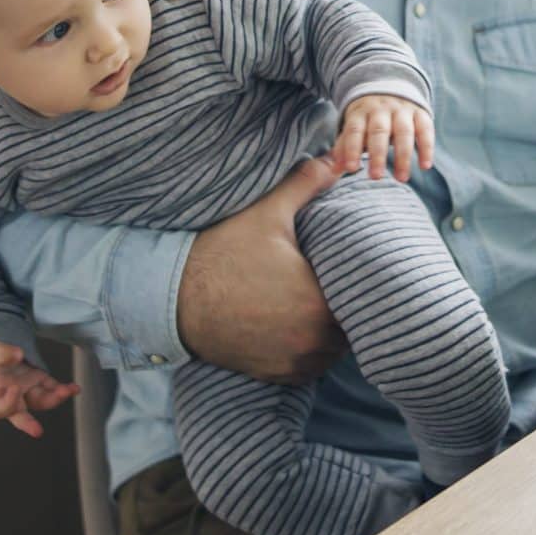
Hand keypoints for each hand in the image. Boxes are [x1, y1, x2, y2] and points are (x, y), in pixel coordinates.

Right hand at [0, 341, 78, 436]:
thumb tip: (17, 355)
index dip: (8, 402)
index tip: (15, 388)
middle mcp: (13, 398)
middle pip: (21, 416)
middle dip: (29, 423)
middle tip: (37, 431)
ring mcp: (29, 392)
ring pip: (41, 401)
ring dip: (55, 398)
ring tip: (67, 391)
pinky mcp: (41, 383)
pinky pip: (53, 388)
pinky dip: (64, 389)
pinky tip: (74, 388)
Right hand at [177, 156, 348, 383]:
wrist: (173, 298)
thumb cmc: (222, 254)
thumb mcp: (266, 213)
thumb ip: (306, 185)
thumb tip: (336, 160)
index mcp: (319, 303)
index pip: (362, 300)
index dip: (360, 286)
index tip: (350, 271)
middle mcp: (310, 340)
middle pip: (348, 329)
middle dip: (345, 309)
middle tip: (334, 285)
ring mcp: (292, 361)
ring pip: (330, 351)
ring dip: (328, 334)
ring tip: (316, 306)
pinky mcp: (273, 374)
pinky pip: (306, 367)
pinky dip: (306, 351)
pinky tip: (295, 326)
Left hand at [335, 94, 434, 180]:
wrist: (391, 86)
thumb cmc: (369, 116)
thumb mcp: (355, 125)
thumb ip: (345, 146)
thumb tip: (334, 169)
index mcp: (361, 112)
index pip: (354, 130)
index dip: (351, 149)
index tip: (351, 168)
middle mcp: (381, 109)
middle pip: (379, 131)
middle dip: (377, 155)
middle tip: (375, 177)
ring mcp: (402, 110)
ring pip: (404, 132)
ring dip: (403, 156)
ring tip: (401, 178)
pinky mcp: (420, 113)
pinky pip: (425, 130)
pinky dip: (426, 148)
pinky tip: (425, 166)